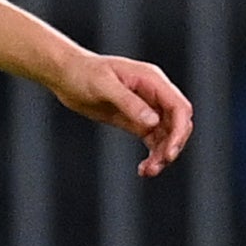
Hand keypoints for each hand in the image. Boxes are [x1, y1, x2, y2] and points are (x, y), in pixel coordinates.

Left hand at [51, 51, 192, 176]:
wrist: (66, 75)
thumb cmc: (83, 73)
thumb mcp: (104, 86)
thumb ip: (129, 103)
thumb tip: (153, 122)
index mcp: (152, 80)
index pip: (179, 107)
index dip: (179, 130)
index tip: (169, 152)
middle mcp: (154, 93)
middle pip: (178, 123)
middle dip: (172, 145)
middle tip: (157, 165)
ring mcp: (146, 108)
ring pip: (167, 135)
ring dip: (162, 154)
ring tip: (148, 171)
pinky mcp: (136, 120)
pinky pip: (153, 140)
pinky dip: (153, 155)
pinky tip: (144, 169)